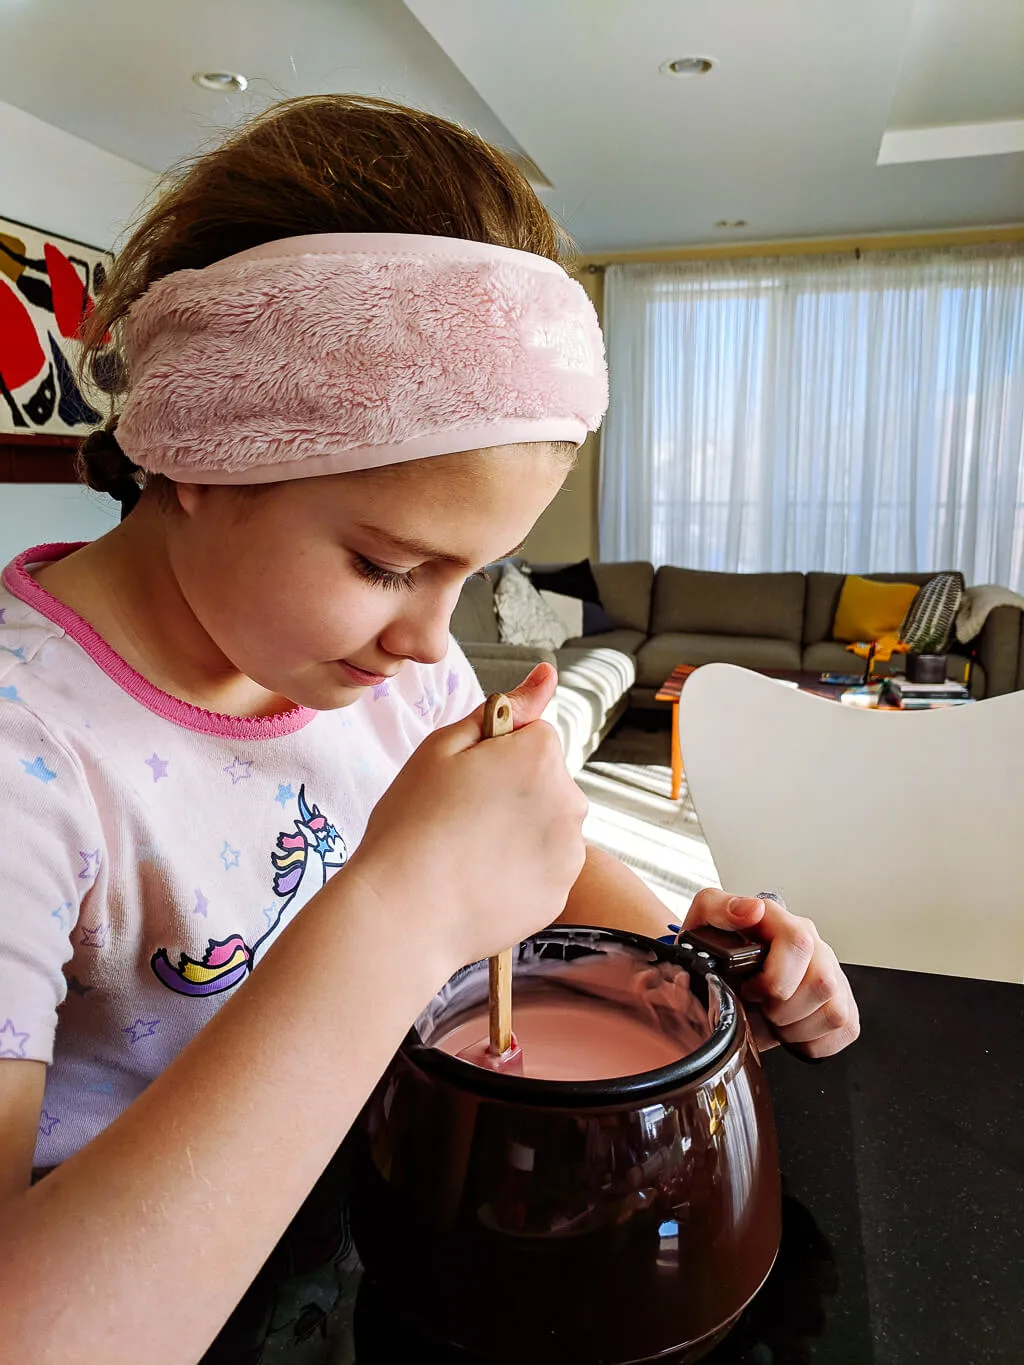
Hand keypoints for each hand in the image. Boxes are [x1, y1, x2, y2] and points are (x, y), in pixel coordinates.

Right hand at [349, 664, 587, 985]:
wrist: (402, 914)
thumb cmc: (411, 825)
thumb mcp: (442, 748)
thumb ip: (504, 710)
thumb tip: (546, 676)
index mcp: (540, 756)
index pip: (533, 735)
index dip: (495, 754)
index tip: (463, 780)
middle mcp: (569, 800)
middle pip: (546, 780)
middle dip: (514, 790)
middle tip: (459, 818)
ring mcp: (569, 852)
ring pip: (547, 824)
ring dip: (520, 830)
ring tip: (468, 853)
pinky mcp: (560, 892)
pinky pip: (545, 867)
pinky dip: (521, 870)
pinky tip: (480, 880)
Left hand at [682, 889, 859, 1058]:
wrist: (722, 979)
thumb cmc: (715, 953)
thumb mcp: (702, 922)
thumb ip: (719, 907)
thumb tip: (751, 910)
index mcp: (783, 923)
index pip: (799, 943)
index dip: (775, 978)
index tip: (750, 990)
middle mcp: (814, 945)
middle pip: (822, 984)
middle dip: (782, 1010)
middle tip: (760, 1008)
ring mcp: (833, 974)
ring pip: (836, 1012)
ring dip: (796, 1028)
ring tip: (773, 1019)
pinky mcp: (843, 1003)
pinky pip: (845, 1030)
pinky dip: (813, 1043)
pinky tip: (790, 1030)